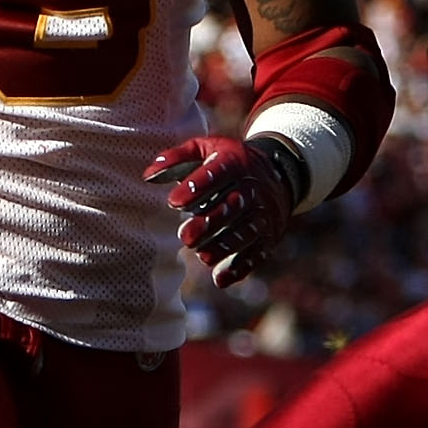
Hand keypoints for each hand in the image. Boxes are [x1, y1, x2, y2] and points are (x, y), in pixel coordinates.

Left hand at [146, 134, 302, 287]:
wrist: (279, 173)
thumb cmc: (229, 162)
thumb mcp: (206, 148)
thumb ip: (176, 157)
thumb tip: (148, 175)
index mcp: (235, 162)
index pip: (218, 172)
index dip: (196, 186)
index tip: (173, 201)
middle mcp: (253, 187)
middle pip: (233, 206)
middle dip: (209, 223)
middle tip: (185, 236)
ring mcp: (263, 212)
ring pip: (246, 232)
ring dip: (224, 247)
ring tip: (202, 255)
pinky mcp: (269, 234)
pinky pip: (257, 253)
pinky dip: (240, 267)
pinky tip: (220, 278)